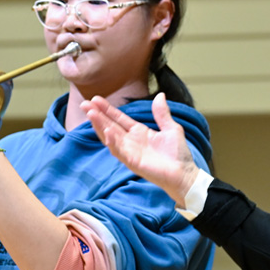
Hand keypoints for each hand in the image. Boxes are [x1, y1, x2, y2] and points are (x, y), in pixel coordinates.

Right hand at [84, 93, 198, 205]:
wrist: (184, 174)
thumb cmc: (178, 154)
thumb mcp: (171, 128)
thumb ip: (162, 113)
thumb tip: (160, 95)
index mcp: (139, 132)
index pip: (118, 119)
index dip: (107, 109)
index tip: (95, 99)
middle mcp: (131, 142)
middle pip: (110, 126)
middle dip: (97, 116)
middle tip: (84, 104)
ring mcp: (130, 152)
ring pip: (110, 138)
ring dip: (100, 126)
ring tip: (91, 114)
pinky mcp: (133, 162)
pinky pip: (119, 152)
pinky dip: (113, 142)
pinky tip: (107, 132)